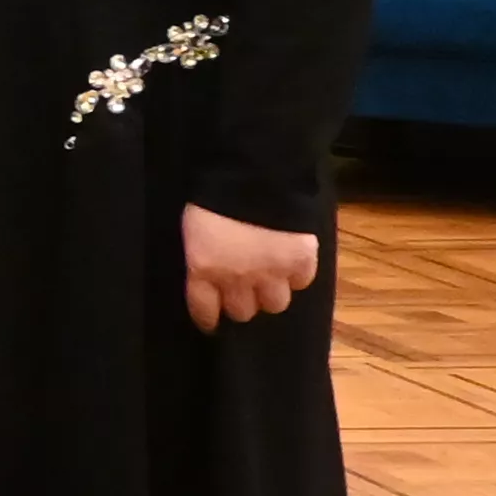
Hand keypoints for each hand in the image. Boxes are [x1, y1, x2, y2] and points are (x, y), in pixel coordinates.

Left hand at [181, 203, 322, 332]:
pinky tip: (292, 262)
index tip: (213, 321)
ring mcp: (272, 273)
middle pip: (243, 311)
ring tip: (270, 277)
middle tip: (244, 289)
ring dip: (271, 292)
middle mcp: (238, 279)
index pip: (204, 311)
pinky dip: (297, 275)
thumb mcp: (194, 227)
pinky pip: (302, 282)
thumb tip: (207, 272)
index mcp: (203, 269)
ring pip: (275, 304)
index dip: (209, 318)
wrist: (255, 173)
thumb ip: (201, 256)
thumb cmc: (214, 194)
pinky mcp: (301, 262)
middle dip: (242, 301)